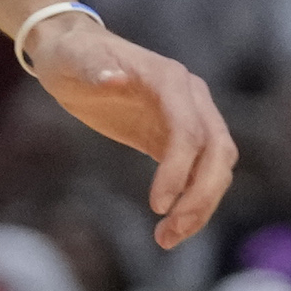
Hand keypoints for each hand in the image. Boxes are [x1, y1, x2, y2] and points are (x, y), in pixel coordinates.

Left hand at [24, 10, 236, 248]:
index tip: (157, 205)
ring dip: (199, 206)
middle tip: (168, 235)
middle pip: (217, 152)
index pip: (189, 130)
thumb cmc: (72, 55)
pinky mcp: (175, 138)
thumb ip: (94, 69)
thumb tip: (111, 79)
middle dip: (200, 196)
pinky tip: (170, 228)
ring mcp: (189, 118)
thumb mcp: (73, 59)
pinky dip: (189, 201)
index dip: (178, 169)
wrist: (75, 51)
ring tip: (167, 240)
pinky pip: (196, 173)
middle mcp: (191, 98)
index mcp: (170, 79)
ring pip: (214, 168)